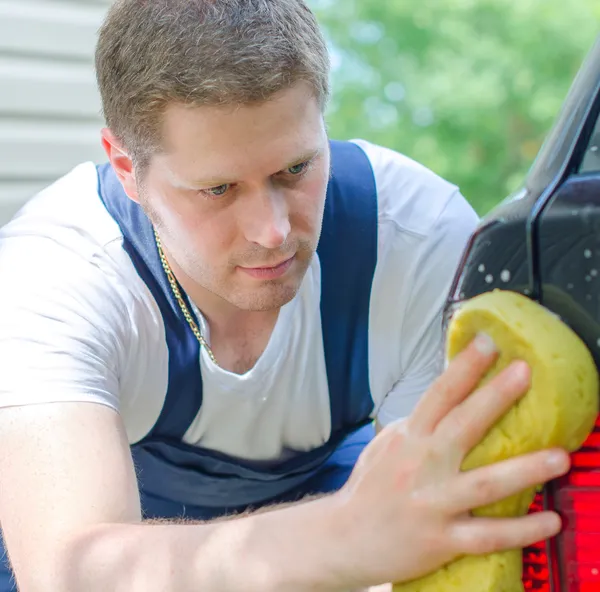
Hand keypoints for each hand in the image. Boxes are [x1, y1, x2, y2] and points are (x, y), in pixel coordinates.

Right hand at [334, 333, 569, 587]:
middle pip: (462, 426)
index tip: (488, 342)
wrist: (346, 537)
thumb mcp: (387, 446)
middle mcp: (421, 465)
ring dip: (523, 470)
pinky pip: (486, 536)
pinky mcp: (441, 539)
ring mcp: (432, 502)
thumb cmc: (369, 488)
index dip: (463, 367)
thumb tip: (447, 403)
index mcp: (408, 438)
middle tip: (525, 372)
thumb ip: (417, 427)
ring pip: (483, 484)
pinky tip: (551, 521)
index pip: (438, 395)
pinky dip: (520, 530)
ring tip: (559, 457)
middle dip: (494, 397)